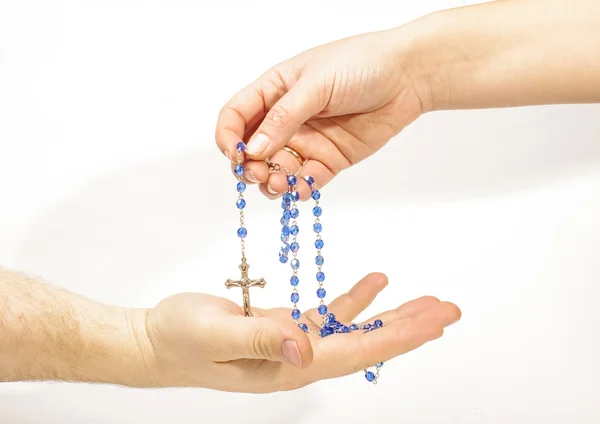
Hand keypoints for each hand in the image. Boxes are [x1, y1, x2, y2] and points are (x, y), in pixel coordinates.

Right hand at [141, 273, 459, 391]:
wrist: (159, 339)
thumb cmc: (182, 340)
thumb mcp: (218, 336)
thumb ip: (262, 341)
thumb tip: (308, 351)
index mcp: (291, 367)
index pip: (357, 351)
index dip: (399, 334)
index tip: (435, 321)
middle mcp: (301, 360)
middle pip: (367, 342)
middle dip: (410, 326)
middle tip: (449, 310)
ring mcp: (295, 344)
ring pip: (355, 327)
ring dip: (390, 312)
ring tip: (427, 300)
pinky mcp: (286, 328)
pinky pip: (330, 313)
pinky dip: (355, 298)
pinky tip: (375, 282)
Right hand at [215, 27, 427, 199]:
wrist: (408, 76)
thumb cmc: (360, 64)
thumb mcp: (316, 84)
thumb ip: (284, 117)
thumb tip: (253, 148)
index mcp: (274, 91)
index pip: (236, 116)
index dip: (228, 137)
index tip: (236, 154)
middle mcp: (286, 119)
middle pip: (253, 150)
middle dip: (249, 166)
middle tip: (258, 173)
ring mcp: (307, 141)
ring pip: (277, 169)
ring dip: (272, 181)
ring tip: (279, 184)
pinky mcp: (329, 159)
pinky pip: (307, 181)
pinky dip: (301, 189)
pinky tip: (303, 189)